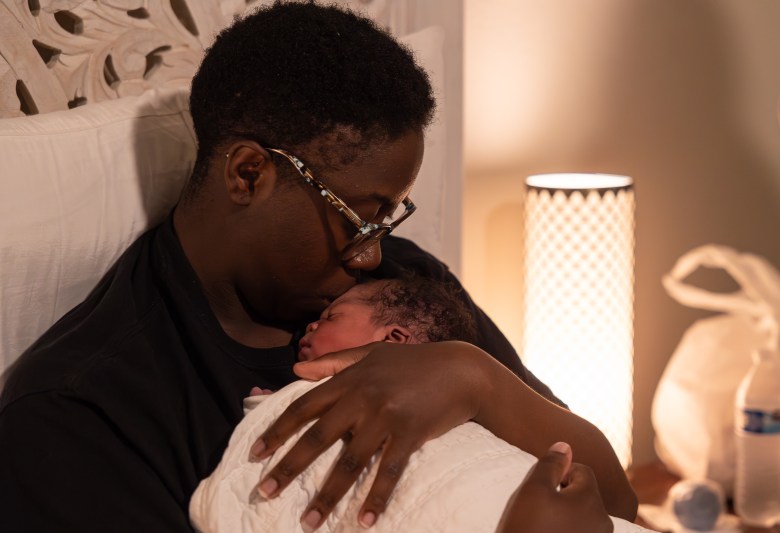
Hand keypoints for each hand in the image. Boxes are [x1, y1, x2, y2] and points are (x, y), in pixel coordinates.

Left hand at [250, 341, 489, 529]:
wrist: (461, 369)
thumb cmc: (414, 361)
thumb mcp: (371, 353)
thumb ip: (333, 362)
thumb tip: (296, 368)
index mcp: (349, 379)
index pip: (303, 407)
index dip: (277, 431)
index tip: (255, 453)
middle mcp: (362, 398)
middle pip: (318, 438)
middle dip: (289, 468)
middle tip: (264, 493)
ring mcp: (386, 417)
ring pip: (350, 462)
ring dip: (327, 495)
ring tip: (308, 522)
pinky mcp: (410, 434)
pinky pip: (389, 471)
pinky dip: (377, 498)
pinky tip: (365, 521)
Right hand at [497, 442, 613, 532]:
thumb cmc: (526, 528)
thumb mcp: (533, 489)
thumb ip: (551, 463)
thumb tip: (566, 446)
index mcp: (592, 502)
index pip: (582, 471)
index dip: (560, 474)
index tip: (542, 489)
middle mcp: (603, 523)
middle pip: (584, 494)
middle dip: (564, 495)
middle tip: (540, 508)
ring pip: (582, 515)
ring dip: (565, 515)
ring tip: (543, 525)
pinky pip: (580, 532)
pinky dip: (567, 530)